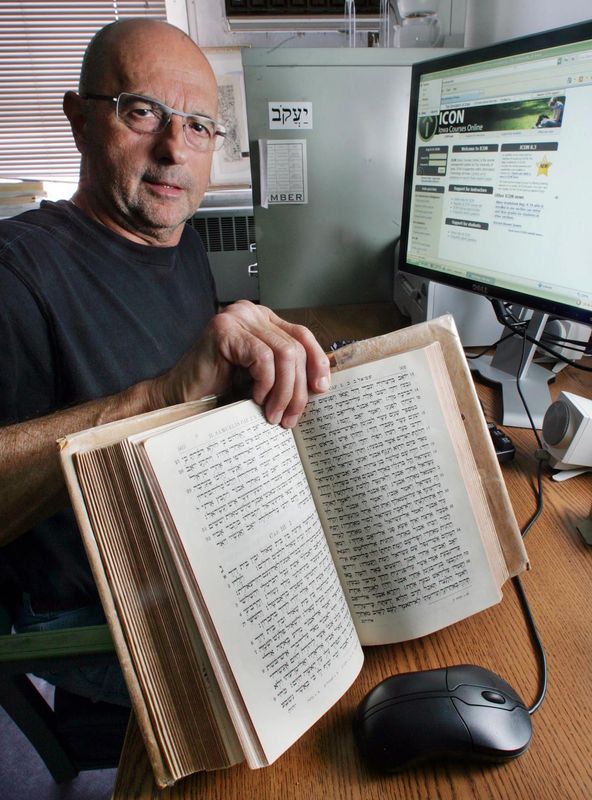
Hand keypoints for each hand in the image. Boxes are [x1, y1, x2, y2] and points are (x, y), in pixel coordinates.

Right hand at [154, 301, 330, 426]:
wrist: (179, 398)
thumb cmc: (218, 391)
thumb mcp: (262, 380)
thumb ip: (286, 374)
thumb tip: (321, 385)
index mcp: (263, 321)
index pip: (302, 336)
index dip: (317, 362)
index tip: (322, 390)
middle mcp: (251, 313)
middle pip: (296, 347)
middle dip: (299, 388)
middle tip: (290, 418)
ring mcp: (237, 318)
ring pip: (284, 354)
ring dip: (284, 391)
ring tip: (274, 415)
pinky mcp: (225, 330)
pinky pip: (263, 357)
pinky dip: (265, 383)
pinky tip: (255, 398)